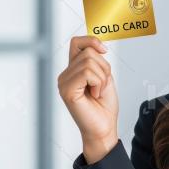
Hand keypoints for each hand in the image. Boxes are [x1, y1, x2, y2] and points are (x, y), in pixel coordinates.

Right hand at [57, 36, 118, 162]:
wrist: (104, 128)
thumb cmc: (104, 106)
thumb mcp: (105, 77)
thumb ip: (97, 61)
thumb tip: (96, 46)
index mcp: (73, 70)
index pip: (77, 43)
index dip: (91, 41)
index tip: (104, 50)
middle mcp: (65, 75)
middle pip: (88, 52)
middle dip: (104, 67)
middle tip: (102, 85)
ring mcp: (64, 82)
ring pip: (89, 62)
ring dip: (102, 77)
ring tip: (98, 91)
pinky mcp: (67, 90)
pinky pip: (87, 73)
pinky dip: (98, 83)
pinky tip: (94, 95)